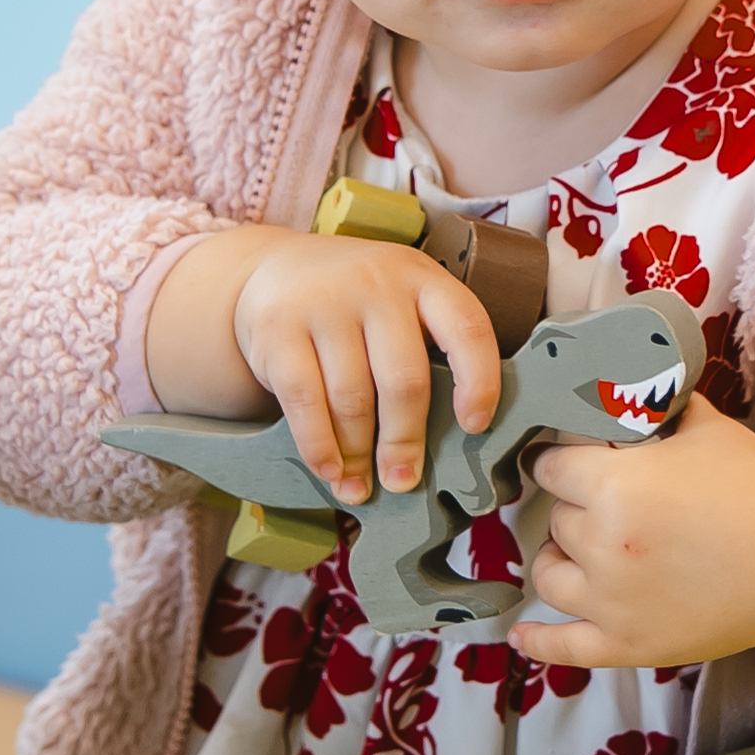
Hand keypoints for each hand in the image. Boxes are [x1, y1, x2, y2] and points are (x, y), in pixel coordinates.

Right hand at [197, 230, 501, 501]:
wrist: (276, 269)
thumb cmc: (355, 304)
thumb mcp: (400, 303)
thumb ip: (425, 351)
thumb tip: (442, 441)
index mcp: (422, 278)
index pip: (467, 329)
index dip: (479, 382)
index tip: (475, 426)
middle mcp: (376, 283)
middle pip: (404, 379)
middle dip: (404, 441)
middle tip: (402, 480)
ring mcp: (324, 303)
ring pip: (352, 398)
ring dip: (358, 454)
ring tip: (360, 485)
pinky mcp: (278, 328)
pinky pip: (305, 401)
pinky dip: (319, 445)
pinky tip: (328, 468)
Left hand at [523, 418, 754, 686]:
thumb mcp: (708, 429)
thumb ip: (657, 405)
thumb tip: (627, 386)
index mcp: (616, 488)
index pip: (551, 466)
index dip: (563, 458)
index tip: (574, 458)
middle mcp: (603, 545)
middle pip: (555, 519)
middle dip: (575, 506)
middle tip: (605, 503)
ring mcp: (611, 602)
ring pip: (549, 575)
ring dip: (558, 559)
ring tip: (578, 551)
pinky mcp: (627, 645)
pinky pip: (564, 648)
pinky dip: (538, 642)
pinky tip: (521, 635)